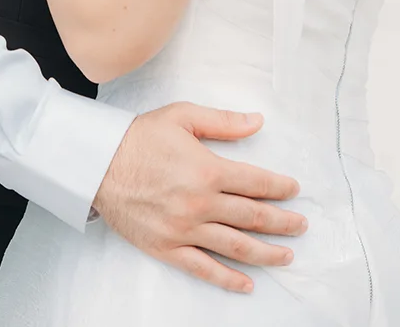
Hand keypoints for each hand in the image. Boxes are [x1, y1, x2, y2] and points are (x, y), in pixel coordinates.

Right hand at [93, 104, 305, 293]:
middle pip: (253, 217)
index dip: (279, 187)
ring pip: (236, 247)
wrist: (99, 164)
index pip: (256, 183)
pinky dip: (228, 279)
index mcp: (208, 170)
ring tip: (287, 256)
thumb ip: (223, 121)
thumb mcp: (183, 116)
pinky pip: (204, 268)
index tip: (294, 190)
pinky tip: (247, 284)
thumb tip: (258, 121)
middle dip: (282, 222)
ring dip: (266, 253)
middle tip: (301, 226)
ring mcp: (185, 230)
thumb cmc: (140, 136)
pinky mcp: (168, 248)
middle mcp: (201, 204)